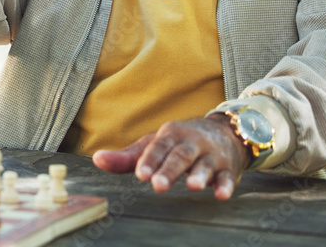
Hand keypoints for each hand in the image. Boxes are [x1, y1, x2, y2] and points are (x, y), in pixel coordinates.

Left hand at [91, 116, 249, 199]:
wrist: (225, 132)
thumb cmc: (180, 142)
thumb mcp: (154, 145)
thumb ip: (127, 157)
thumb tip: (97, 159)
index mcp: (171, 134)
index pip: (158, 146)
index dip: (150, 160)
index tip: (140, 175)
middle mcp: (191, 142)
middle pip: (180, 155)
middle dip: (170, 170)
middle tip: (158, 185)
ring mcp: (211, 155)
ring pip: (205, 164)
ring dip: (200, 175)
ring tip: (193, 186)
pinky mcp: (228, 168)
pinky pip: (228, 176)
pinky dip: (226, 185)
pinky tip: (221, 195)